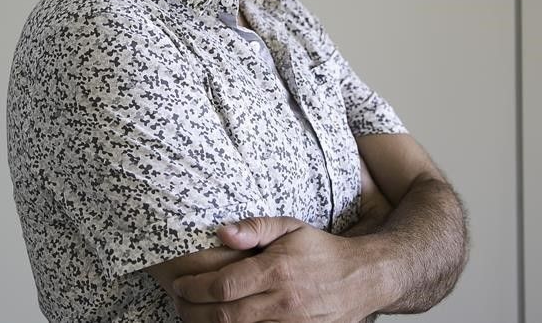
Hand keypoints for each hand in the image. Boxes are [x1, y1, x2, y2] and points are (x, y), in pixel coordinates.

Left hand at [170, 217, 381, 322]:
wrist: (363, 278)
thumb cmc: (321, 250)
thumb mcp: (290, 227)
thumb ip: (255, 227)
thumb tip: (221, 232)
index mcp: (277, 270)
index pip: (224, 286)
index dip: (194, 288)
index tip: (179, 284)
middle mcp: (283, 301)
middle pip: (225, 316)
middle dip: (192, 311)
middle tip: (178, 302)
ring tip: (192, 314)